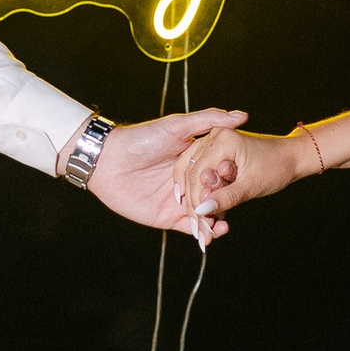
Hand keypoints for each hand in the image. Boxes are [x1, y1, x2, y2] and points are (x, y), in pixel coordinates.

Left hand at [75, 106, 248, 233]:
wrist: (107, 161)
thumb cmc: (140, 139)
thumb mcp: (177, 126)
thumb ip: (208, 120)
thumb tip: (242, 116)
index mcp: (194, 161)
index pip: (218, 173)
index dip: (229, 178)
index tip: (241, 180)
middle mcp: (189, 182)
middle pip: (214, 195)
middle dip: (225, 202)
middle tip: (231, 204)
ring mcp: (179, 200)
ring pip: (204, 214)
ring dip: (215, 221)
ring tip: (222, 225)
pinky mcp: (166, 216)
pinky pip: (188, 227)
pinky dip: (201, 233)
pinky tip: (210, 234)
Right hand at [179, 124, 311, 221]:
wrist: (291, 158)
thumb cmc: (276, 166)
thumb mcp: (251, 185)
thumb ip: (226, 197)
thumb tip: (202, 210)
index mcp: (222, 140)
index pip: (197, 174)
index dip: (196, 201)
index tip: (200, 222)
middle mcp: (213, 137)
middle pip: (192, 175)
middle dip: (196, 203)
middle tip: (200, 227)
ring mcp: (212, 143)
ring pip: (192, 175)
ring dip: (196, 199)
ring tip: (204, 222)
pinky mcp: (214, 153)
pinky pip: (200, 174)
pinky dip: (203, 192)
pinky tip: (208, 210)